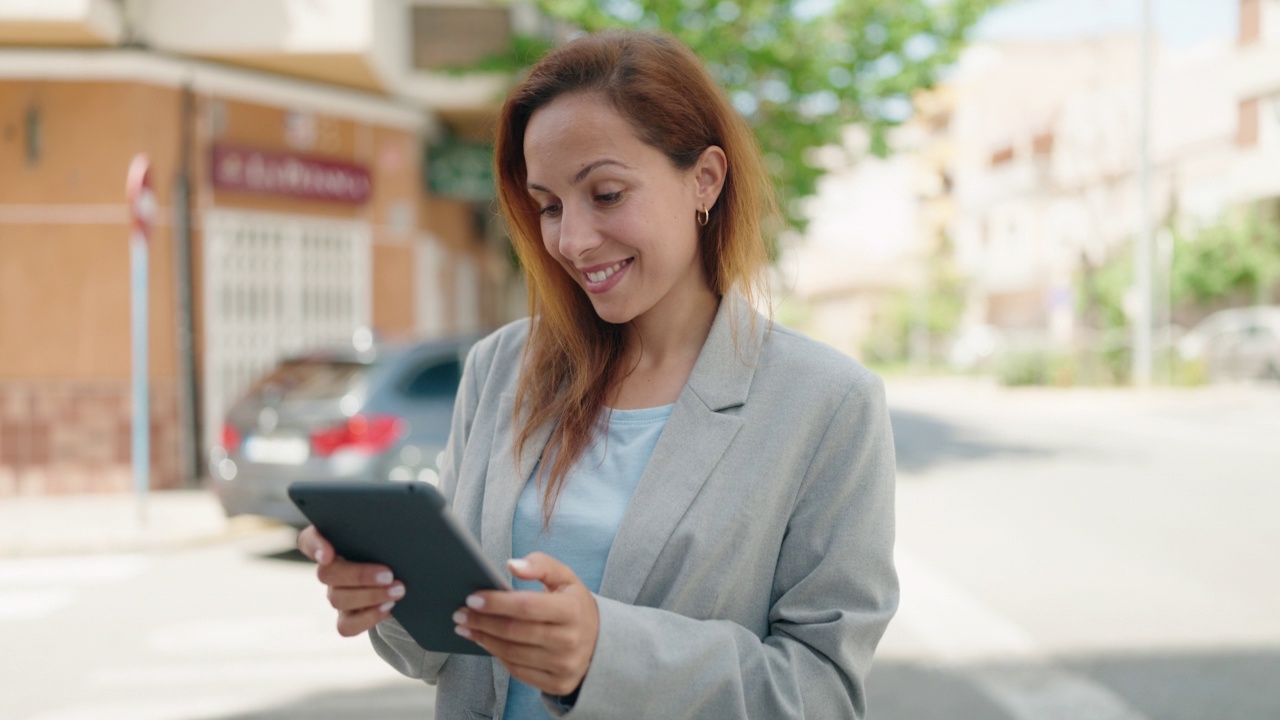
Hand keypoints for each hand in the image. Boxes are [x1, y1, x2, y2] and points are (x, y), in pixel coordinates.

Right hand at [297, 524, 404, 636]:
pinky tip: (388, 607)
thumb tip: (395, 516)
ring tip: (398, 590)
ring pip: (338, 599)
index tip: (328, 554)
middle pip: (327, 574)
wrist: (406, 573)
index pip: (308, 540)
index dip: (315, 547)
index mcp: (334, 541)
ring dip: (371, 596)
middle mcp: (329, 569)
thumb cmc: (394, 545)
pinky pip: (346, 626)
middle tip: (388, 575)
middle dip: (359, 576)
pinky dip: (368, 618)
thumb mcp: (389, 532)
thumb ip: (382, 526)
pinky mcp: (346, 618)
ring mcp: (336, 594)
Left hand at [453, 552, 599, 696]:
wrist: (601, 641)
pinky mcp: (558, 684)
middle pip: (514, 632)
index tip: (472, 597)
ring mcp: (565, 665)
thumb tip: (512, 565)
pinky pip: (518, 671)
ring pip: (512, 653)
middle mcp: (571, 640)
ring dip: (484, 639)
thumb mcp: (565, 577)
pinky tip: (487, 642)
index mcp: (573, 610)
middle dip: (481, 622)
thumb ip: (541, 564)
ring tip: (466, 627)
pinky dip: (498, 656)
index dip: (496, 602)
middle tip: (459, 613)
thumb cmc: (574, 604)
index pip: (527, 606)